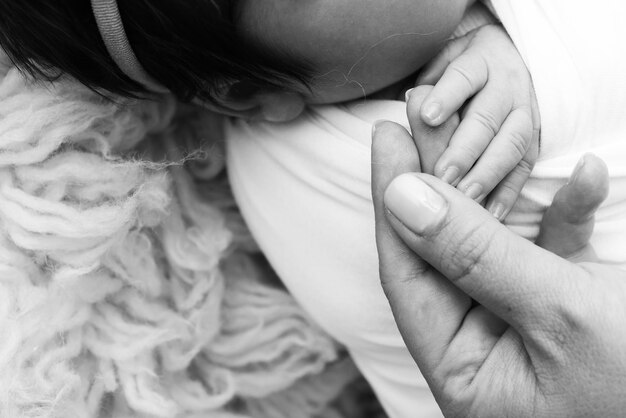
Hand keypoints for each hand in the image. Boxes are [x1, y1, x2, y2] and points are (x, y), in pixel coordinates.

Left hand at [371, 121, 625, 416]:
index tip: (388, 139)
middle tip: (419, 118)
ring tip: (475, 126)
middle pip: (445, 252)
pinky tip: (588, 177)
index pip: (408, 275)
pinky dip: (568, 214)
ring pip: (492, 242)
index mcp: (466, 372)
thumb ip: (477, 255)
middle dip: (439, 182)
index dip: (393, 204)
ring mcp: (525, 322)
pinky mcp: (567, 303)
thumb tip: (403, 198)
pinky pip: (553, 249)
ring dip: (493, 186)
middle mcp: (486, 347)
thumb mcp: (558, 315)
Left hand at [410, 24, 539, 220]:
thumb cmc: (460, 68)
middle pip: (487, 116)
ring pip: (512, 142)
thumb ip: (426, 82)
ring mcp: (525, 111)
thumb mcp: (442, 60)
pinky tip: (492, 214)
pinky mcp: (535, 138)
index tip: (427, 117)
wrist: (513, 56)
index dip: (446, 95)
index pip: (463, 75)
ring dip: (488, 172)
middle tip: (442, 176)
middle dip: (465, 148)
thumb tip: (408, 101)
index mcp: (479, 61)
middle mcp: (506, 84)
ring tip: (465, 199)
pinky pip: (526, 165)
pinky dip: (510, 191)